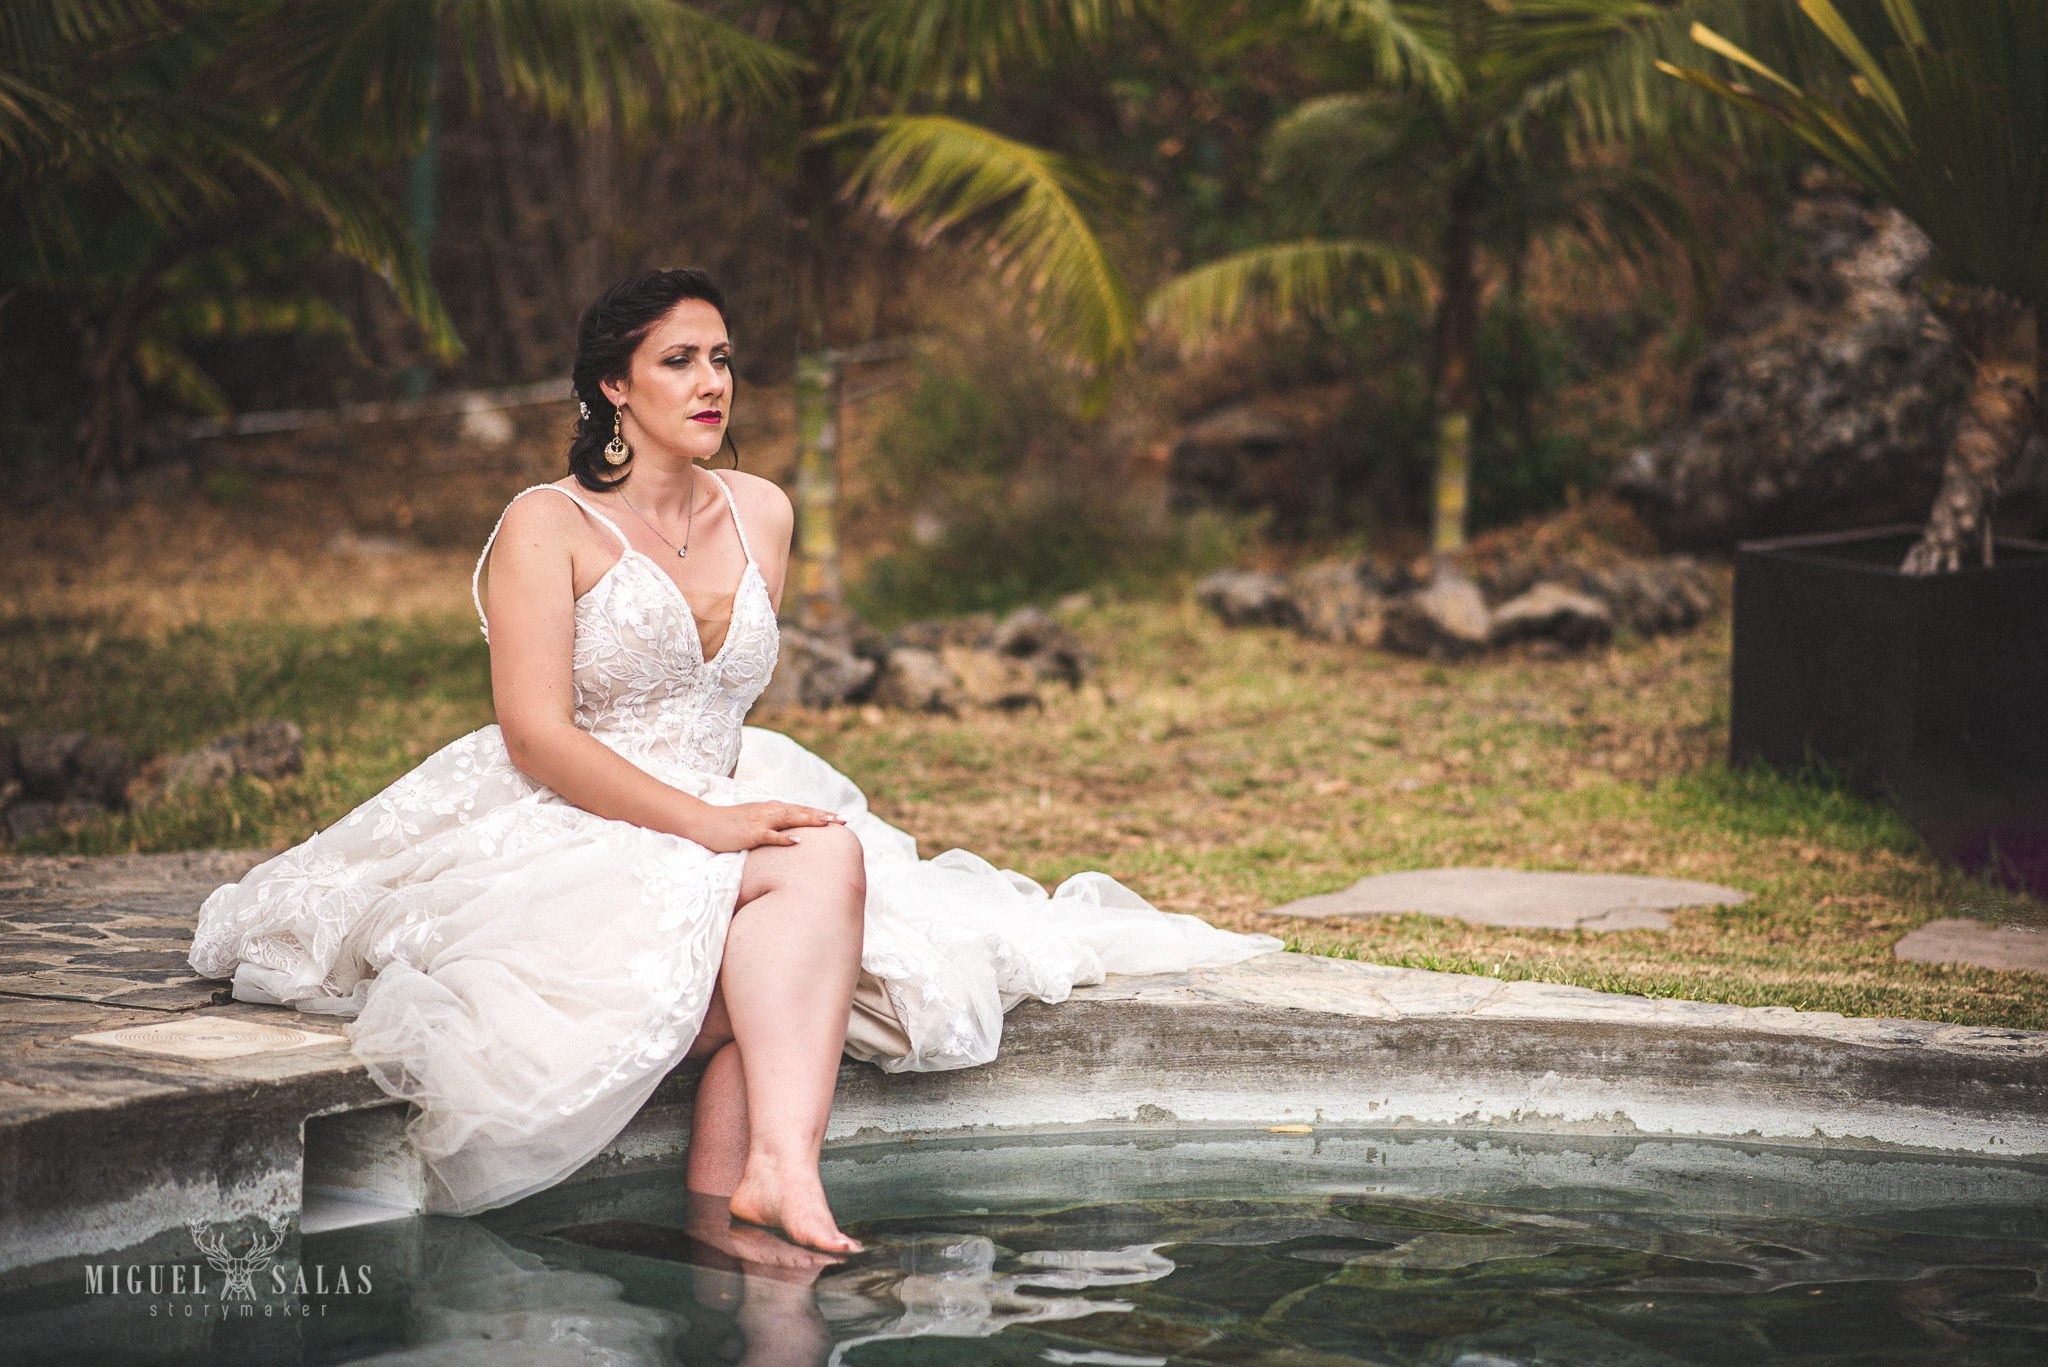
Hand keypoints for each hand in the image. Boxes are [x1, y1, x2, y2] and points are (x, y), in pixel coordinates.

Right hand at [691, 801, 844, 852]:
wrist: (705, 823)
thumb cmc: (730, 825)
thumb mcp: (755, 822)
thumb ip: (772, 825)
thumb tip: (789, 833)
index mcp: (772, 809)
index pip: (801, 810)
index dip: (820, 813)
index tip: (840, 818)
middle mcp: (770, 811)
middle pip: (801, 812)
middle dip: (823, 816)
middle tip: (843, 820)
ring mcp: (761, 821)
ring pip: (790, 819)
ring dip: (810, 820)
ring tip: (829, 823)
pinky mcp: (751, 833)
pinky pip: (770, 835)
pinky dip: (784, 837)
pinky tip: (798, 840)